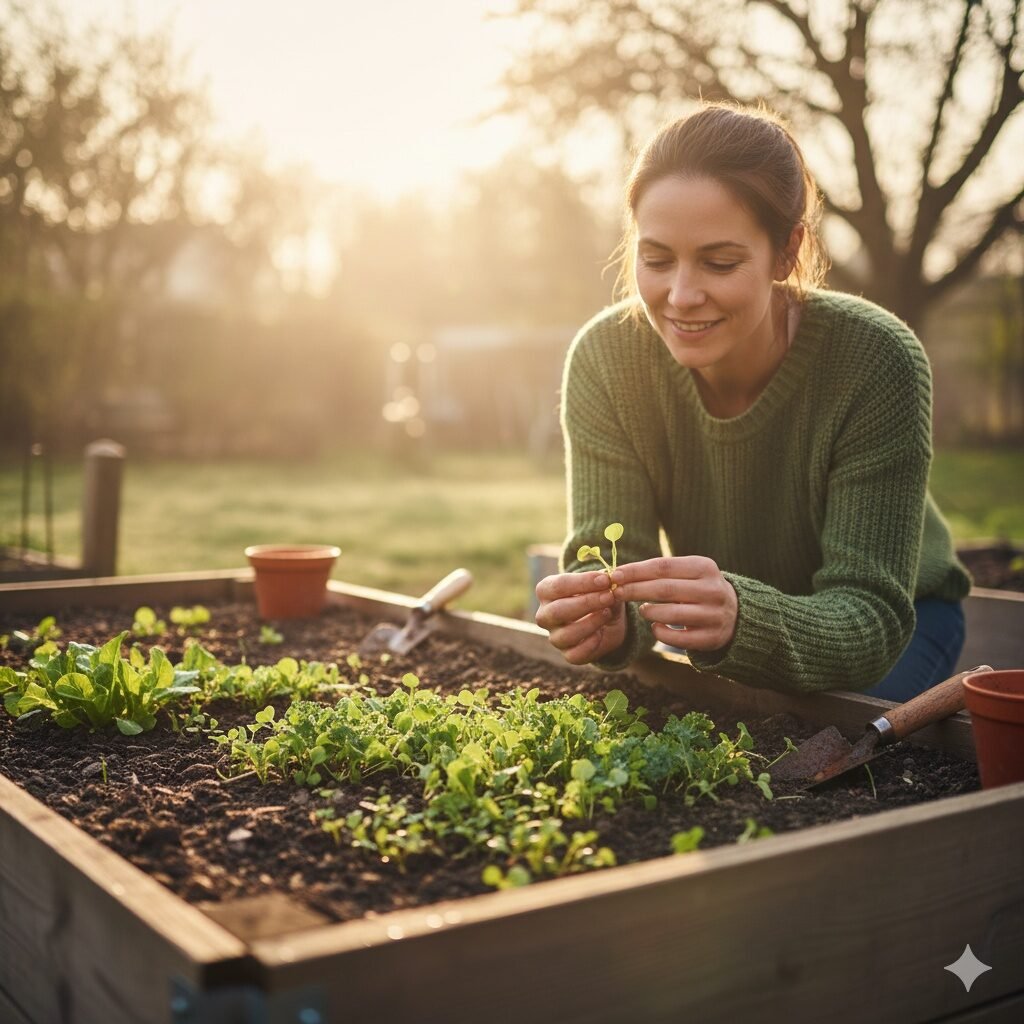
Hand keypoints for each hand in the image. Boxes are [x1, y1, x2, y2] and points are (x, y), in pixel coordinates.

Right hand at [534, 570, 626, 664]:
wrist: (608, 621)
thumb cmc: (598, 595)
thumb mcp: (602, 585)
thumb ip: (604, 584)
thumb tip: (612, 581)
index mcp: (546, 591)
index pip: (558, 585)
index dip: (582, 582)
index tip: (605, 579)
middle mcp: (545, 615)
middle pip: (557, 611)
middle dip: (587, 603)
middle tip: (609, 595)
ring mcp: (554, 636)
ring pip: (566, 635)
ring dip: (591, 623)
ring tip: (607, 613)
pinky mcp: (567, 654)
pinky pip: (575, 654)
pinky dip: (590, 645)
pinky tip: (601, 634)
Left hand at [610, 556, 737, 652]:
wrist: (735, 614)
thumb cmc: (698, 589)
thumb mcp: (688, 573)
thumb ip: (660, 572)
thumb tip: (619, 574)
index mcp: (705, 567)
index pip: (663, 566)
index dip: (635, 571)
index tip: (614, 575)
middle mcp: (712, 590)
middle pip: (664, 589)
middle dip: (634, 590)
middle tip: (616, 592)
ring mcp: (713, 615)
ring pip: (671, 614)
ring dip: (649, 612)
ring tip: (642, 610)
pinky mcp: (711, 638)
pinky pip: (677, 638)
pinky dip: (660, 633)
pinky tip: (655, 626)